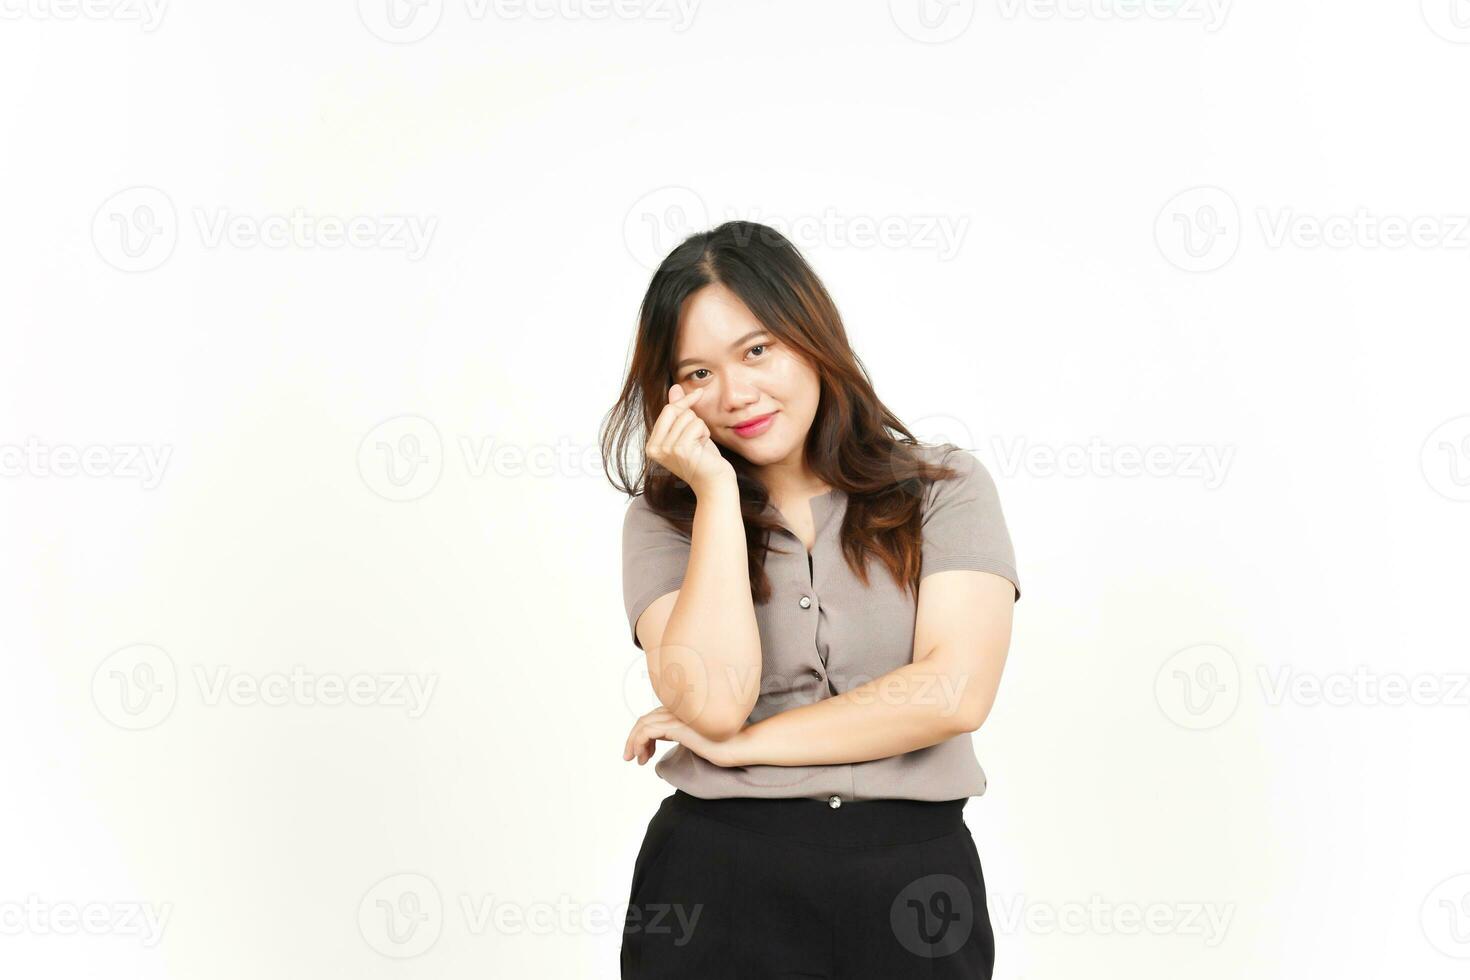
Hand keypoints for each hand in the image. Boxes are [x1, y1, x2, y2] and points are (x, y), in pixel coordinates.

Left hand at [622, 705, 744, 768]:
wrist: (739, 747)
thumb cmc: (723, 747)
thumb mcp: (697, 740)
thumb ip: (681, 735)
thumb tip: (664, 742)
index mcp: (684, 710)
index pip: (655, 717)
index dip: (644, 736)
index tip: (645, 755)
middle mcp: (679, 709)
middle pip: (647, 719)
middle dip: (634, 738)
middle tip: (630, 757)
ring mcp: (678, 716)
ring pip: (644, 724)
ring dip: (633, 742)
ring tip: (635, 760)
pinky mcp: (676, 726)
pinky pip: (647, 730)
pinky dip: (638, 742)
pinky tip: (641, 756)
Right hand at [645, 383, 734, 496]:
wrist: (715, 484)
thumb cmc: (703, 460)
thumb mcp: (688, 433)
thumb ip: (679, 412)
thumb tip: (675, 387)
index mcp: (652, 445)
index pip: (667, 410)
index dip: (684, 401)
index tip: (699, 393)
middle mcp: (655, 449)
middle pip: (675, 410)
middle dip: (692, 417)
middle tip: (698, 437)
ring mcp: (667, 449)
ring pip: (689, 417)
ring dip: (701, 429)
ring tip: (700, 447)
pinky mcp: (681, 449)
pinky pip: (697, 425)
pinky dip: (705, 434)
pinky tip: (704, 449)